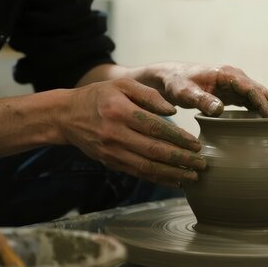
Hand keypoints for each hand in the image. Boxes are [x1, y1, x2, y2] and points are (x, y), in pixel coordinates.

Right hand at [58, 78, 205, 187]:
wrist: (66, 116)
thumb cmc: (98, 96)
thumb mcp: (121, 84)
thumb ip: (148, 95)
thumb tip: (173, 110)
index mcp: (120, 111)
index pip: (155, 127)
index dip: (178, 138)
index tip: (196, 144)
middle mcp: (115, 134)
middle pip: (154, 151)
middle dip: (181, 160)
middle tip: (201, 164)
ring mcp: (112, 151)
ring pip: (147, 167)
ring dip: (172, 174)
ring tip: (193, 177)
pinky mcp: (111, 162)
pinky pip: (138, 173)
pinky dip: (158, 179)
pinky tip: (175, 181)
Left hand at [148, 62, 267, 134]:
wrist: (173, 78)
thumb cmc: (178, 84)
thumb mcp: (185, 92)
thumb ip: (201, 100)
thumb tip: (219, 110)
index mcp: (227, 74)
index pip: (252, 89)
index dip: (264, 104)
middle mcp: (236, 77)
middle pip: (262, 92)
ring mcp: (236, 85)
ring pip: (260, 97)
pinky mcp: (234, 93)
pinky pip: (252, 102)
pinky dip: (262, 112)